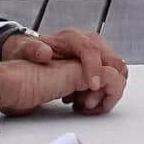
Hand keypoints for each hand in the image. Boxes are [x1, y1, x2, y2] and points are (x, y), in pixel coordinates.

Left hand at [3, 27, 127, 114]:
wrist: (32, 55)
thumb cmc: (31, 52)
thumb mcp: (26, 48)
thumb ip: (32, 49)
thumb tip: (44, 53)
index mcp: (73, 38)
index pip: (91, 50)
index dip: (95, 69)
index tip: (93, 86)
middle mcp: (89, 44)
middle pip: (112, 61)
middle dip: (106, 84)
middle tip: (90, 103)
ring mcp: (97, 55)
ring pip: (117, 72)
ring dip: (107, 91)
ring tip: (85, 105)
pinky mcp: (99, 66)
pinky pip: (112, 79)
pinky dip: (104, 93)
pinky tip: (85, 103)